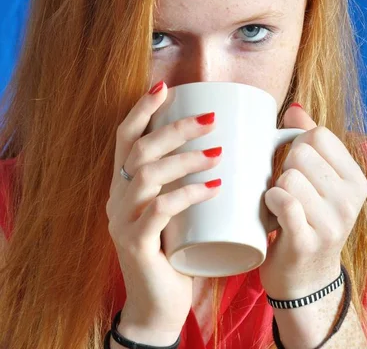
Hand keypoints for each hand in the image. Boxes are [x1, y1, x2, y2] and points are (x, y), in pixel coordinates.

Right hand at [105, 81, 221, 343]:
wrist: (157, 304)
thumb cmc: (174, 249)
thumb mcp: (175, 210)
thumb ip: (185, 182)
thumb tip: (226, 146)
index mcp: (124, 184)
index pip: (125, 137)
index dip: (142, 110)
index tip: (165, 87)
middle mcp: (117, 197)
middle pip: (139, 150)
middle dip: (175, 128)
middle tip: (211, 119)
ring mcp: (122, 220)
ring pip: (148, 175)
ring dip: (185, 159)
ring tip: (218, 153)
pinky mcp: (135, 244)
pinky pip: (160, 210)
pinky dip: (188, 194)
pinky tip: (214, 187)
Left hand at [260, 104, 366, 298]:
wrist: (306, 278)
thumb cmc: (308, 219)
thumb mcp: (318, 180)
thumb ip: (309, 141)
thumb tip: (294, 108)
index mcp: (356, 180)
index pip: (319, 134)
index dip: (297, 145)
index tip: (298, 168)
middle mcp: (350, 201)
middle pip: (300, 153)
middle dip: (284, 168)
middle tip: (288, 191)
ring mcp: (331, 223)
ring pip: (288, 177)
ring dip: (275, 189)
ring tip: (281, 206)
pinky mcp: (307, 241)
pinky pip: (283, 202)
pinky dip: (270, 203)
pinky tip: (273, 213)